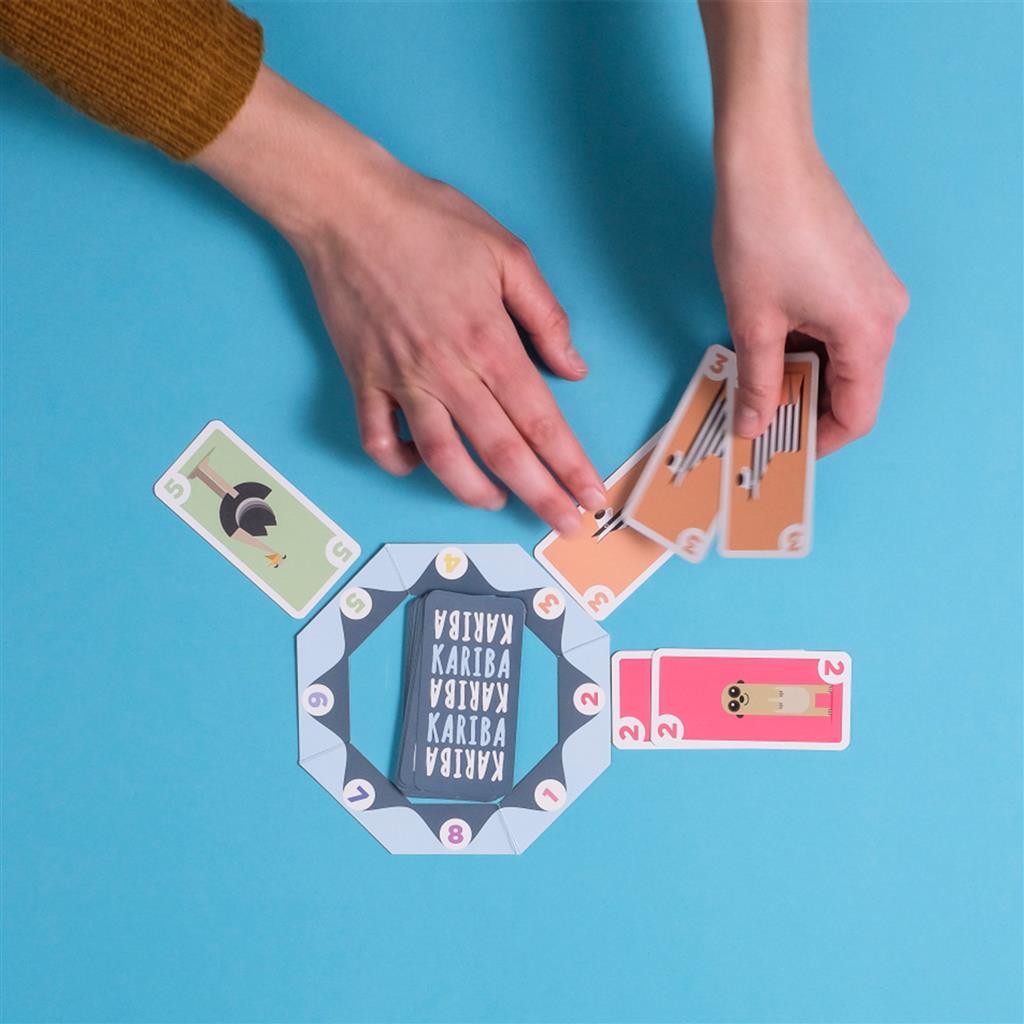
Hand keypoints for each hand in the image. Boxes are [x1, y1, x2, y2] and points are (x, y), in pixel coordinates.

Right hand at [194, 67, 605, 533]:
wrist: (347, 207)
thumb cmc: (428, 221)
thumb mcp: (508, 252)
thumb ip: (545, 316)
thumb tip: (572, 367)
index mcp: (490, 342)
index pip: (540, 420)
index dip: (569, 464)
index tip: (590, 494)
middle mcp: (448, 372)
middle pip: (502, 451)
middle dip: (540, 495)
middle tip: (564, 525)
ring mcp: (401, 380)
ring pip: (441, 457)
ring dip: (473, 491)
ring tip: (498, 503)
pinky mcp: (363, 379)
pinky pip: (378, 439)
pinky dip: (398, 462)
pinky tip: (420, 464)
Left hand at [713, 142, 908, 454]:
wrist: (767, 157)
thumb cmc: (762, 233)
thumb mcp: (754, 322)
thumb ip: (759, 382)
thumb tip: (754, 424)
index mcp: (868, 332)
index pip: (856, 414)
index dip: (818, 441)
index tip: (782, 451)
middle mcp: (884, 314)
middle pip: (851, 388)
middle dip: (806, 410)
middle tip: (760, 425)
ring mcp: (872, 290)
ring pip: (841, 359)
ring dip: (802, 378)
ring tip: (756, 391)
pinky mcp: (855, 273)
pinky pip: (836, 329)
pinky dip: (806, 348)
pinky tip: (768, 353)